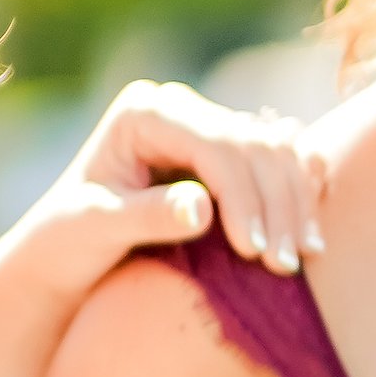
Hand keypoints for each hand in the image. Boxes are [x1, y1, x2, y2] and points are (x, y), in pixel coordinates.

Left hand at [47, 79, 327, 277]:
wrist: (65, 256)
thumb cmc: (68, 241)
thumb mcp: (95, 230)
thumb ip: (144, 217)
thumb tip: (201, 208)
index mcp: (145, 112)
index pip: (214, 145)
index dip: (242, 196)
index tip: (254, 252)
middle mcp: (182, 110)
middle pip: (254, 145)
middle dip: (276, 205)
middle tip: (285, 266)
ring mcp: (208, 129)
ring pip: (277, 152)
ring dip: (297, 204)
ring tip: (302, 259)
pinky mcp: (229, 158)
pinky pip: (281, 164)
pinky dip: (300, 195)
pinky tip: (311, 234)